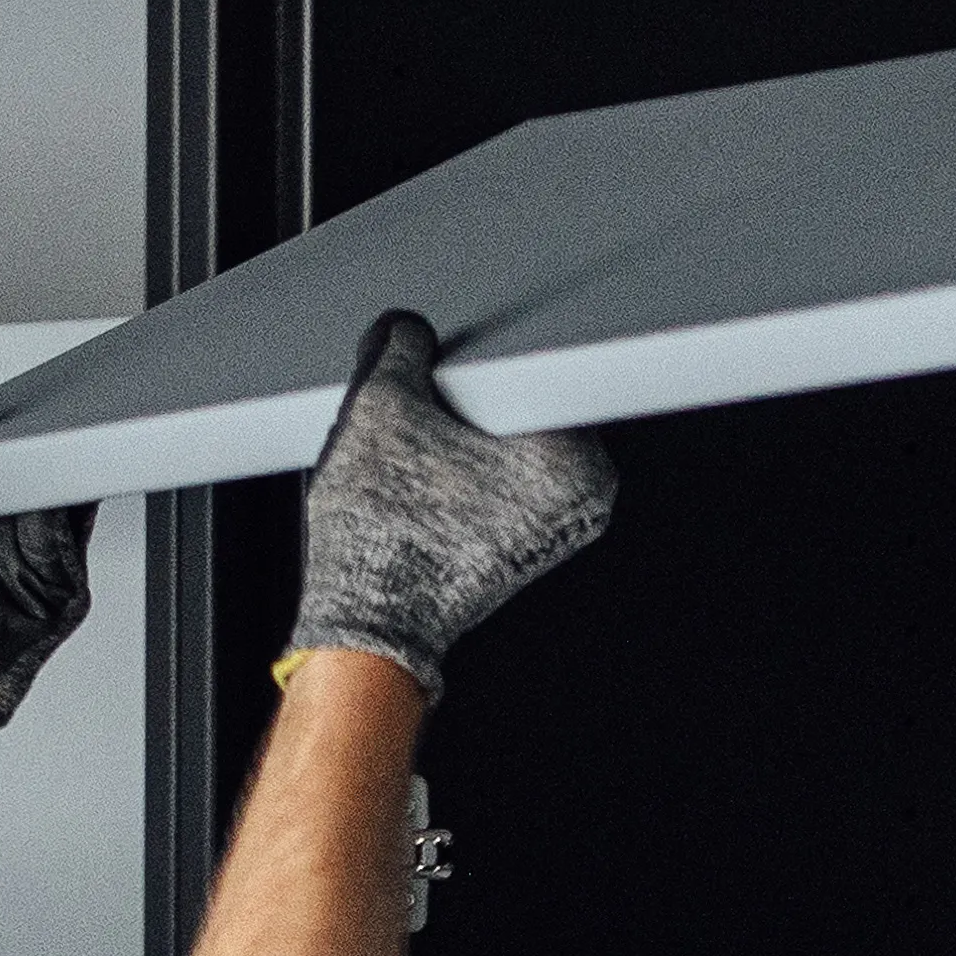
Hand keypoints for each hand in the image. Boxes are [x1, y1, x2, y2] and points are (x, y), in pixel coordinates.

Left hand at [0, 399, 93, 831]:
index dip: (7, 414)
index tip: (5, 398)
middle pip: (42, 461)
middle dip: (46, 434)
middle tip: (30, 416)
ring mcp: (29, 554)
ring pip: (66, 496)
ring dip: (60, 471)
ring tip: (36, 452)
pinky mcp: (50, 592)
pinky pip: (70, 545)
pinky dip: (63, 519)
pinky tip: (40, 504)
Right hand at [286, 310, 616, 701]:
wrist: (369, 622)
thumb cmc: (385, 536)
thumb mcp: (379, 410)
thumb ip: (399, 348)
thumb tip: (407, 333)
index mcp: (573, 457)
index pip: (536, 370)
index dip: (476, 362)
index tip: (445, 375)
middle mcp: (585, 497)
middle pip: (521, 407)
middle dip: (468, 404)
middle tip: (426, 430)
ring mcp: (560, 528)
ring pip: (504, 446)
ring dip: (460, 442)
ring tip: (422, 470)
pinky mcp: (528, 547)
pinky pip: (497, 484)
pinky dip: (461, 477)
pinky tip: (426, 495)